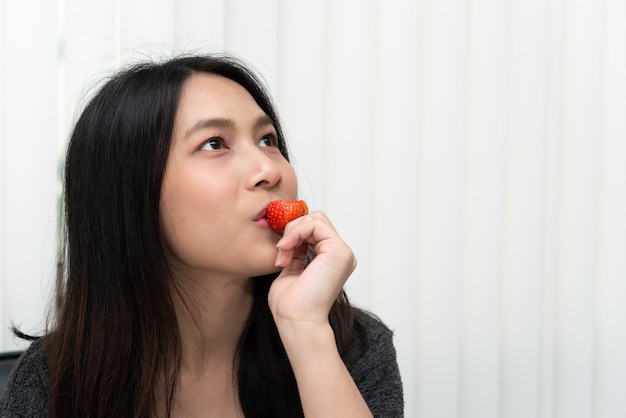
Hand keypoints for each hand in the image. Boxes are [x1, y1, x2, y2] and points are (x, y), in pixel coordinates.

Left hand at [268, 211, 356, 331]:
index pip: (314, 228)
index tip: (280, 251)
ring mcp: (342, 252)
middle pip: (316, 219)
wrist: (297, 322)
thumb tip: (287, 236)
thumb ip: (294, 252)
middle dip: (292, 230)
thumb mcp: (291, 270)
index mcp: (332, 260)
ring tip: (283, 254)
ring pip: (315, 218)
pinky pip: (315, 224)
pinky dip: (296, 232)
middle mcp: (340, 255)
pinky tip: (286, 249)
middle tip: (280, 252)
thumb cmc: (291, 306)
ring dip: (292, 231)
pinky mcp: (338, 251)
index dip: (294, 233)